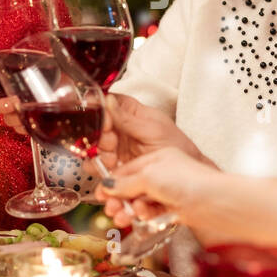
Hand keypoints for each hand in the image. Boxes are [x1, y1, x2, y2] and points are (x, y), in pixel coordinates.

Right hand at [89, 94, 204, 178]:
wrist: (183, 176)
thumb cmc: (176, 145)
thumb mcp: (152, 129)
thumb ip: (127, 118)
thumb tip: (108, 100)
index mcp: (129, 111)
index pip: (105, 103)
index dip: (99, 111)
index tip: (103, 123)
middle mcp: (120, 127)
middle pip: (95, 127)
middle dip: (99, 138)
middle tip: (111, 145)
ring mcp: (116, 146)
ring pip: (93, 148)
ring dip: (97, 156)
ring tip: (112, 160)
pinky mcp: (115, 164)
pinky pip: (99, 166)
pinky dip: (99, 170)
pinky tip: (111, 170)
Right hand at [96, 146, 219, 227]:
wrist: (213, 202)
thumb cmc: (187, 181)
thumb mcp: (149, 176)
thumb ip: (126, 182)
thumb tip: (108, 185)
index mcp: (158, 157)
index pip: (129, 168)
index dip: (113, 180)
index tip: (101, 192)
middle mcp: (164, 173)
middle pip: (134, 186)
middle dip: (120, 198)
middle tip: (110, 209)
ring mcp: (170, 191)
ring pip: (142, 202)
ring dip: (131, 210)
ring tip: (123, 217)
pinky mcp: (176, 208)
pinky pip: (154, 213)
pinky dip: (146, 216)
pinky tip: (142, 218)